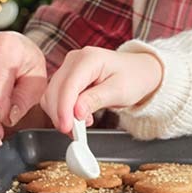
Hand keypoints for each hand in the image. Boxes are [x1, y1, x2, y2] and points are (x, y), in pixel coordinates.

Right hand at [40, 47, 163, 133]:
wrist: (140, 71)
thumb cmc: (133, 78)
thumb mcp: (119, 91)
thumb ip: (96, 100)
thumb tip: (76, 112)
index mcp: (89, 58)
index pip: (69, 85)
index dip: (64, 109)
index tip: (66, 128)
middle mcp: (75, 59)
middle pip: (55, 90)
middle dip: (60, 114)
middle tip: (74, 134)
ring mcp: (69, 67)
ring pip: (52, 94)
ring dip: (61, 114)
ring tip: (80, 126)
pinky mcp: (68, 77)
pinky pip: (57, 96)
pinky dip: (63, 110)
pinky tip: (79, 117)